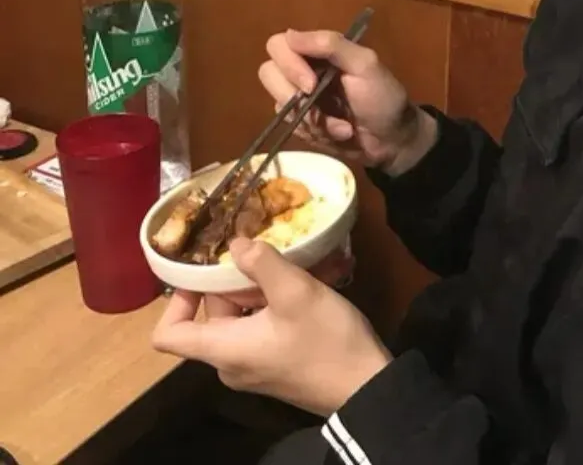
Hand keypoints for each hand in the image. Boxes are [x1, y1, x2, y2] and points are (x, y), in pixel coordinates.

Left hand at [152, 238, 391, 415]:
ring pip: (240, 319)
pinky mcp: (276, 365)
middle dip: (232, 282)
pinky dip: (274, 303)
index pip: (168, 334)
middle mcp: (230, 362)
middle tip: (263, 254)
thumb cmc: (324, 340)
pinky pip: (261, 328)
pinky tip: (307, 284)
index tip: (203, 269)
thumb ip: (262, 264)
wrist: (365, 386)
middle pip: (211, 317)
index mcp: (223, 349)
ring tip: (292, 263)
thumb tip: (235, 244)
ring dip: (260, 288)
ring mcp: (254, 366)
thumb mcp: (295, 293)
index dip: (176, 300)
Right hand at [259, 29, 438, 175]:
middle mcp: (303, 70)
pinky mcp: (300, 123)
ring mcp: (300, 98)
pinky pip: (290, 126)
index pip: (279, 45)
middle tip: (317, 106)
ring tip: (341, 125)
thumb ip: (331, 45)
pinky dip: (316, 133)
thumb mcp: (365, 65)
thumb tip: (290, 35)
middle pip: (268, 73)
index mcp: (318, 51)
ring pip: (278, 104)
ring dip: (312, 119)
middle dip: (292, 95)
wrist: (392, 140)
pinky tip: (338, 133)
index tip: (311, 84)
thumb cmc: (383, 97)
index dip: (289, 64)